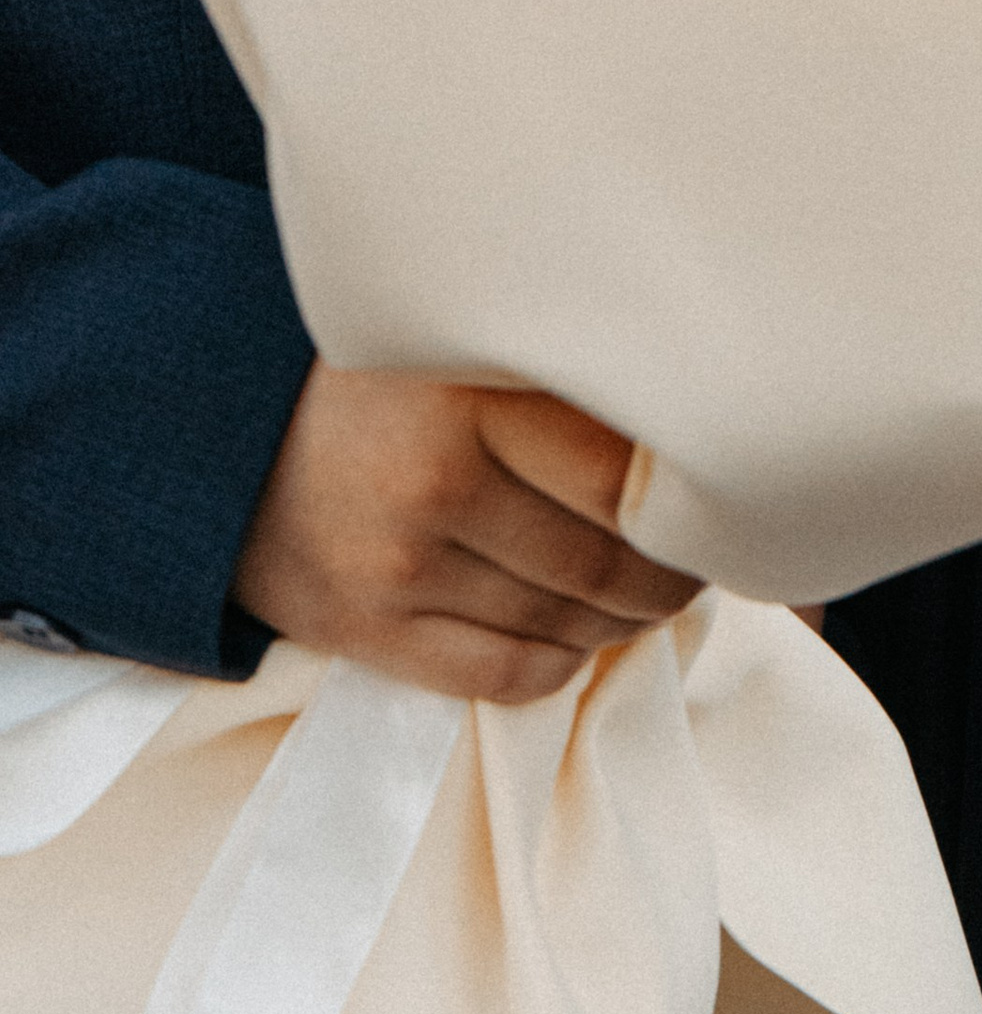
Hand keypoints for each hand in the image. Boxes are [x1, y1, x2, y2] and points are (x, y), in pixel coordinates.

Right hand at [234, 365, 702, 703]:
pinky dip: (566, 659)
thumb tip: (723, 426)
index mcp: (470, 389)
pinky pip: (511, 677)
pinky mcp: (365, 629)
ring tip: (643, 581)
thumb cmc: (394, 371)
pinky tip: (578, 623)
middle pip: (609, 565)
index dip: (694, 506)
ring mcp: (394, 565)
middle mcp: (431, 480)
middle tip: (699, 549)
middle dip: (673, 572)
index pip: (626, 482)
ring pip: (570, 627)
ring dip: (626, 617)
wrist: (227, 420)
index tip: (720, 498)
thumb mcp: (478, 336)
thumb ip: (578, 370)